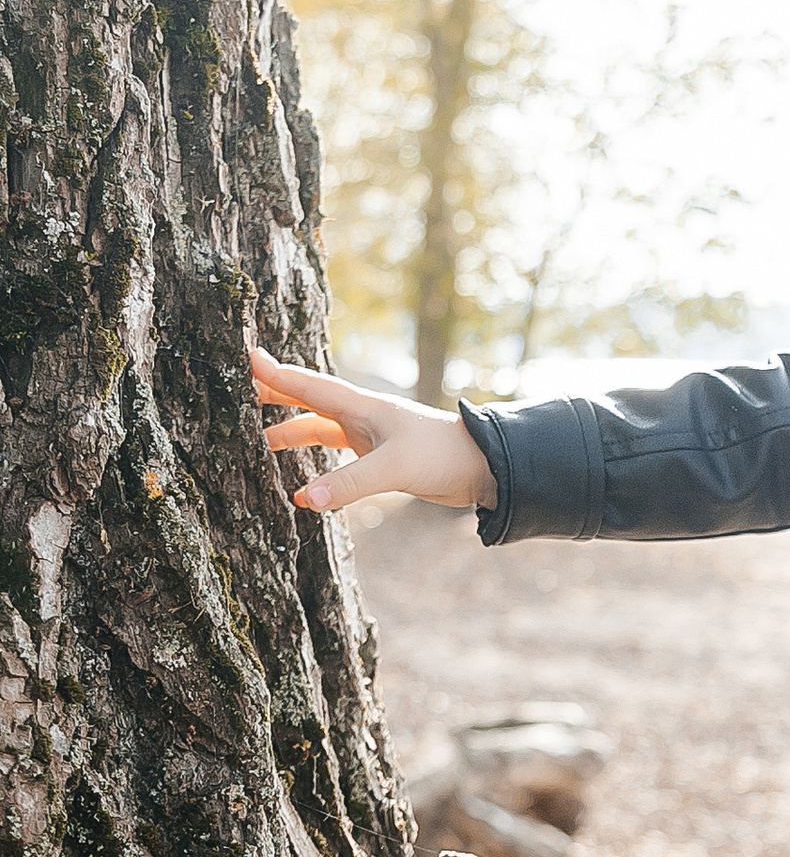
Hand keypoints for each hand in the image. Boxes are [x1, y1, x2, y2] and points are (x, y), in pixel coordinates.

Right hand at [249, 343, 495, 516]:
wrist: (483, 466)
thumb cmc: (442, 455)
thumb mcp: (394, 468)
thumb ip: (350, 484)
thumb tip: (305, 500)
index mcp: (362, 406)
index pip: (309, 385)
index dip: (276, 373)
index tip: (245, 356)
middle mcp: (361, 416)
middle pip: (308, 400)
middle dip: (274, 395)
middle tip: (239, 393)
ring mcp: (369, 435)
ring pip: (319, 428)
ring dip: (290, 432)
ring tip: (257, 441)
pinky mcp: (378, 457)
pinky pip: (335, 454)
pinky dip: (314, 462)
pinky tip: (301, 482)